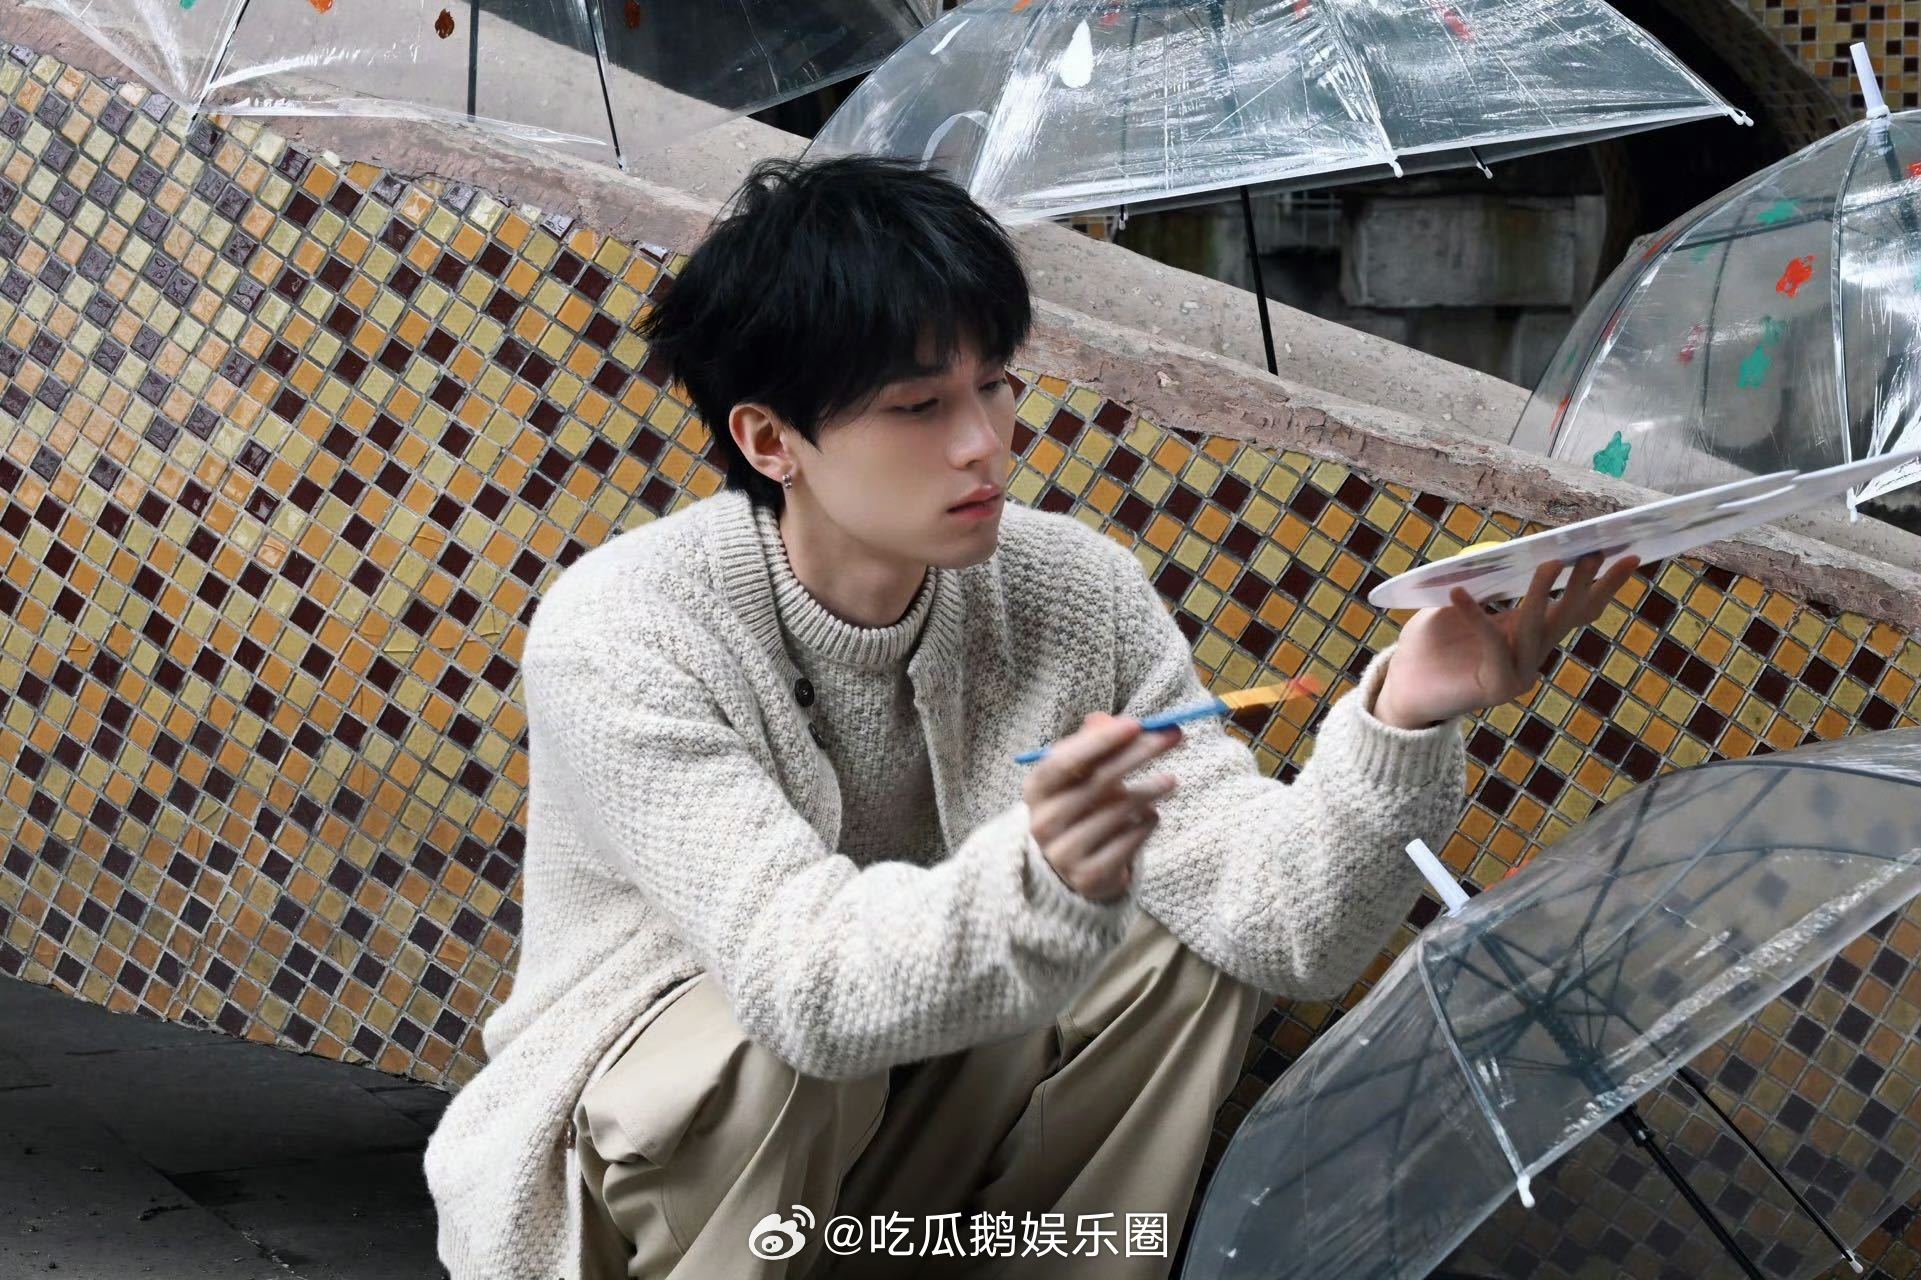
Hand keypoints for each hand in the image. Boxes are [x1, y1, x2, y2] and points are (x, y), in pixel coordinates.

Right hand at [1021, 714, 1183, 902]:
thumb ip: (1095, 744)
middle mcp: (1043, 822)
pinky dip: (1147, 823)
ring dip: (1151, 790)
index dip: (1101, 742)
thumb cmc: (1082, 805)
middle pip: (1097, 782)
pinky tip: (1152, 815)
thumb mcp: (1082, 773)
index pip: (1065, 761)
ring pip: (1118, 812)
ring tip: (1171, 780)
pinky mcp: (1088, 876)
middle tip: (1172, 738)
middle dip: (1138, 754)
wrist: (1074, 864)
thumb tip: (1111, 720)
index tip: (1136, 723)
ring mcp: (1064, 852)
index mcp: (1036, 789)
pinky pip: (1129, 841)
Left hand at [1373, 553, 1639, 728]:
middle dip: (1584, 583)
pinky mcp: (1496, 686)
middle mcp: (1530, 654)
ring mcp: (1518, 674)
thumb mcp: (1451, 605)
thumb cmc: (1426, 646)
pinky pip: (1492, 643)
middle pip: (1567, 616)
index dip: (1602, 584)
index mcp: (1527, 633)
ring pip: (1535, 627)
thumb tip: (1499, 551)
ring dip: (1542, 594)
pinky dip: (1475, 616)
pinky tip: (1458, 593)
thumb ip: (1478, 584)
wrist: (1402, 690)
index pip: (1573, 607)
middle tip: (1597, 551)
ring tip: (1551, 562)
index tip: (1629, 553)